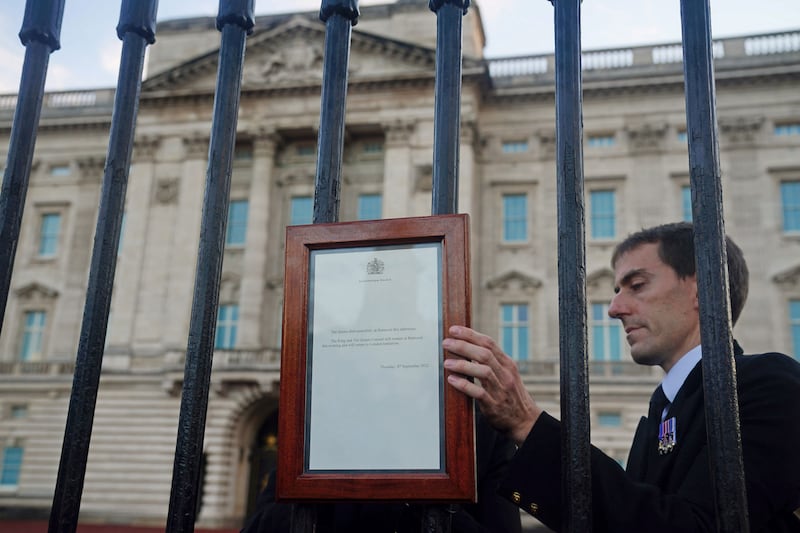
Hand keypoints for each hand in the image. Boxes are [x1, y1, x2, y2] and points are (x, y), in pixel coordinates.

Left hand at [443, 325, 540, 445]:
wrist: (525, 420)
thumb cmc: (510, 394)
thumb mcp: (506, 374)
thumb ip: (491, 361)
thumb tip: (467, 347)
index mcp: (507, 364)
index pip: (488, 343)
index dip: (470, 335)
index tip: (454, 330)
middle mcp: (505, 374)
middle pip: (484, 354)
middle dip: (463, 346)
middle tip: (446, 343)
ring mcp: (501, 390)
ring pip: (483, 371)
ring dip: (463, 365)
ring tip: (447, 362)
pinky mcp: (494, 405)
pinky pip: (479, 393)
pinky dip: (464, 385)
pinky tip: (452, 380)